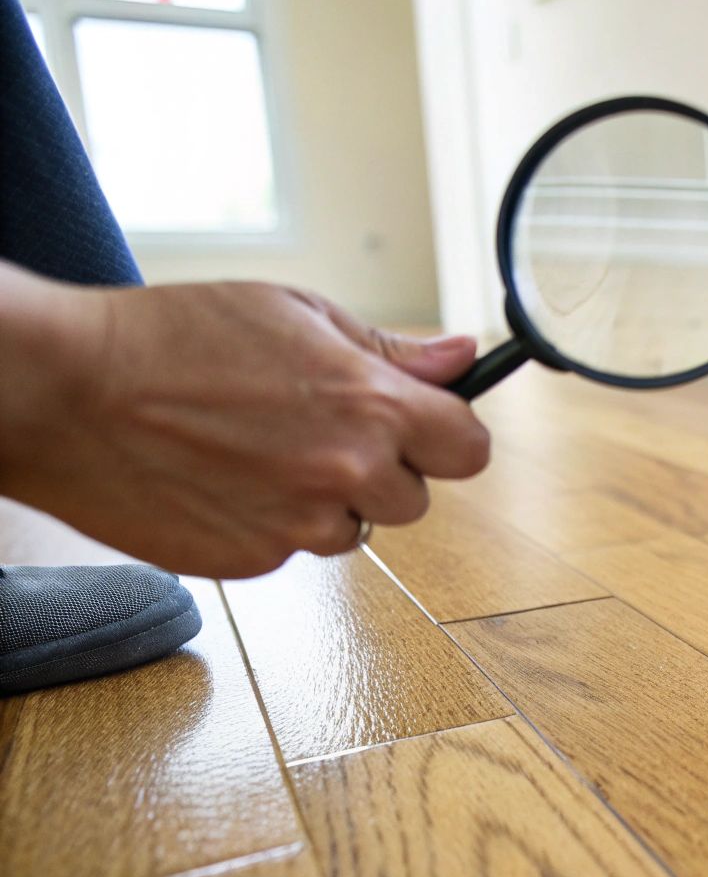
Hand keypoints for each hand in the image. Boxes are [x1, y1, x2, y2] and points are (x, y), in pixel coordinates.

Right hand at [0, 264, 490, 577]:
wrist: (69, 393)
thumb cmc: (174, 338)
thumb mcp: (296, 314)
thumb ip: (390, 350)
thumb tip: (463, 357)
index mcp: (371, 406)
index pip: (469, 450)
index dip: (448, 438)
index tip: (425, 429)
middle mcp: (346, 472)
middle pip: (414, 499)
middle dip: (379, 470)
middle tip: (315, 430)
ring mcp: (300, 525)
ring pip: (352, 528)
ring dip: (324, 501)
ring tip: (257, 451)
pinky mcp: (253, 562)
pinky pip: (290, 549)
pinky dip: (268, 522)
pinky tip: (223, 480)